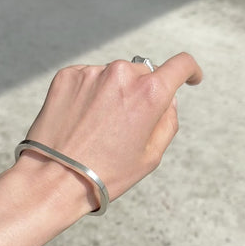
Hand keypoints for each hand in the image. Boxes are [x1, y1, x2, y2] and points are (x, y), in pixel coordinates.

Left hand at [18, 53, 201, 209]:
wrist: (54, 179)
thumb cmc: (106, 174)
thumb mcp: (150, 157)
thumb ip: (168, 122)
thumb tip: (169, 100)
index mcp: (149, 94)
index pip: (180, 65)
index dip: (190, 71)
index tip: (190, 78)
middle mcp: (121, 74)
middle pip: (143, 74)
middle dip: (142, 94)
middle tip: (126, 125)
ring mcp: (91, 73)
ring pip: (114, 77)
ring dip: (114, 94)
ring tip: (98, 128)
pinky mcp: (67, 76)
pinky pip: (89, 79)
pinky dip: (90, 94)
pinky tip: (81, 121)